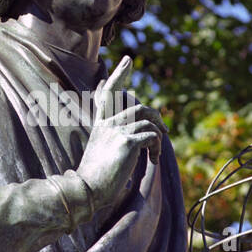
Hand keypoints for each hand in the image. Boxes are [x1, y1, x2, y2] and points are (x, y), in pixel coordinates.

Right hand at [75, 56, 166, 210]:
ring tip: (156, 152)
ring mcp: (116, 131)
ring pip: (147, 117)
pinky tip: (153, 160)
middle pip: (135, 103)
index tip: (127, 60)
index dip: (119, 76)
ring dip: (158, 134)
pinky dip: (157, 146)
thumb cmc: (95, 178)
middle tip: (165, 130)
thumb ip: (115, 141)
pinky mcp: (126, 142)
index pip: (109, 94)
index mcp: (101, 125)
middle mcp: (107, 124)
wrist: (87, 190)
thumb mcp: (103, 153)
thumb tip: (137, 138)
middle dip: (156, 114)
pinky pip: (152, 135)